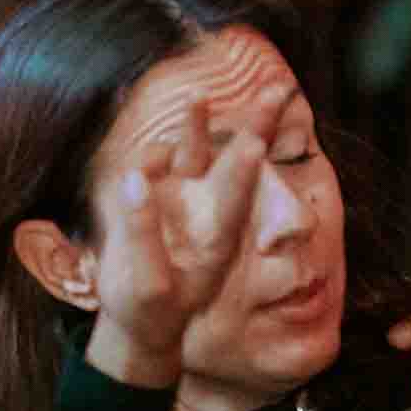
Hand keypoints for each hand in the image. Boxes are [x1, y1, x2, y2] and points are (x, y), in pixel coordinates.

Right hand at [87, 85, 290, 382]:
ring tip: (199, 96)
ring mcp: (181, 200)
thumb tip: (133, 177)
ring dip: (198, 125)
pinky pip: (157, 162)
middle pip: (233, 161)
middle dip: (254, 126)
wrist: (139, 320)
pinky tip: (148, 150)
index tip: (255, 145)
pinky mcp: (155, 196)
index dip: (242, 171)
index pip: (234, 199)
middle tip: (277, 90)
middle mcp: (206, 212)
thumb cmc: (147, 310)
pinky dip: (159, 147)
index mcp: (215, 240)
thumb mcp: (146, 284)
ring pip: (195, 153)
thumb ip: (141, 231)